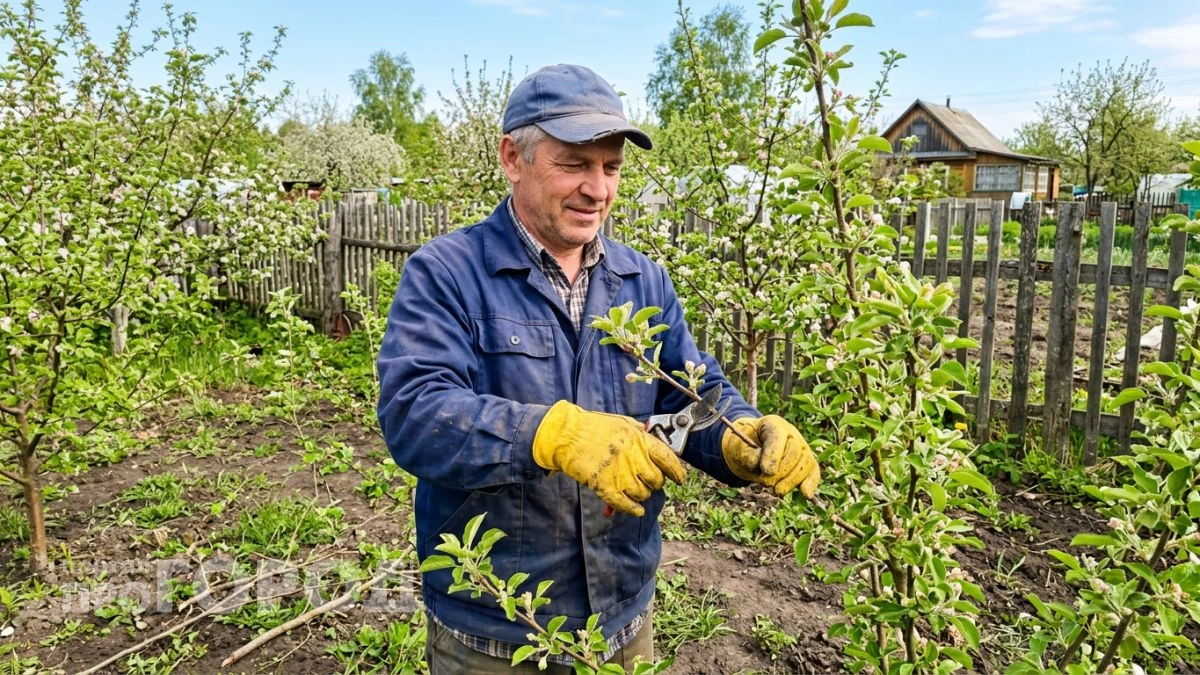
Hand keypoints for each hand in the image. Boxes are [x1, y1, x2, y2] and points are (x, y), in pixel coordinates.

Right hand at [533, 401, 686, 515]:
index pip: (668, 459)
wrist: (566, 436)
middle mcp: (634, 457)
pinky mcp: (606, 488)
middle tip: (648, 481)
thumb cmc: (592, 427)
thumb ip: (639, 432)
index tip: (680, 479)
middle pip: (656, 480)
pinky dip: (633, 510)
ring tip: (633, 488)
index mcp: (639, 439)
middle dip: (655, 483)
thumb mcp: (621, 422)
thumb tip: (653, 438)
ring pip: (643, 494)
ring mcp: (620, 474)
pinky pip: (627, 505)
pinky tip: (636, 510)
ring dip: (641, 494)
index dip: (677, 472)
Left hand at [721, 415, 819, 497]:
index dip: (773, 454)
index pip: (777, 436)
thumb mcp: (738, 448)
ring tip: (777, 491)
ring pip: (805, 463)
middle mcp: (791, 433)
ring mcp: (802, 446)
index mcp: (772, 424)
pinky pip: (813, 471)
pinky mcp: (806, 461)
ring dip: (792, 481)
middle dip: (781, 471)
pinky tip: (806, 494)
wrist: (750, 449)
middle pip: (794, 452)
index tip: (766, 471)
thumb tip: (767, 470)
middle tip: (766, 484)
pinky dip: (811, 483)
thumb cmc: (744, 447)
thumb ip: (749, 456)